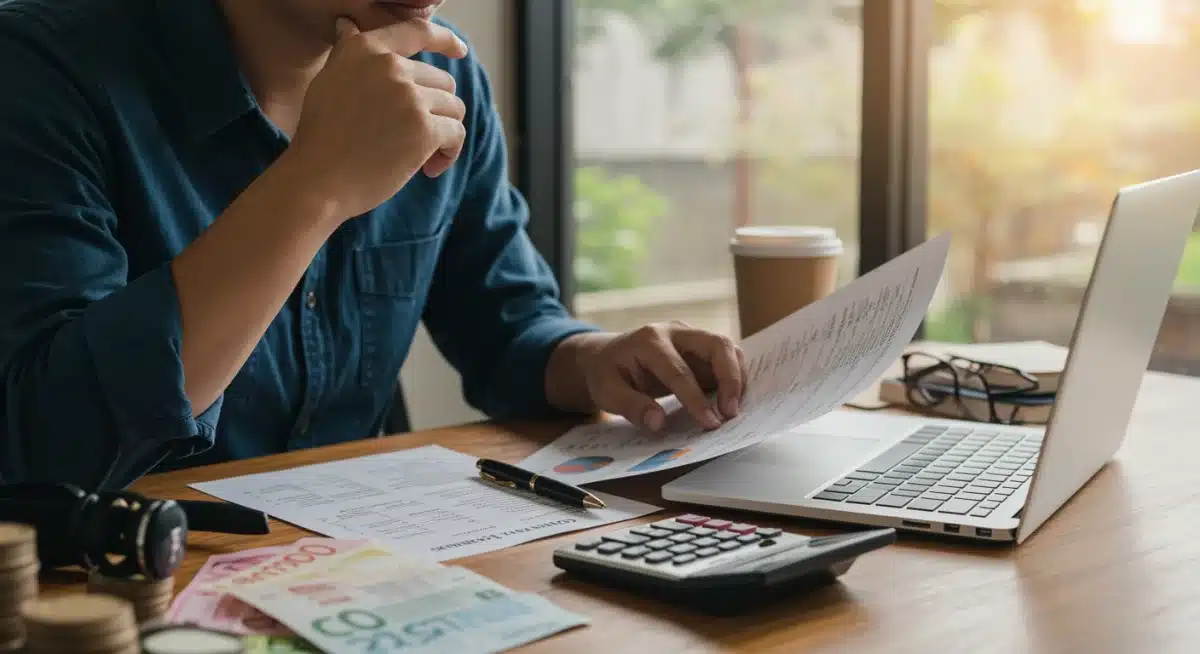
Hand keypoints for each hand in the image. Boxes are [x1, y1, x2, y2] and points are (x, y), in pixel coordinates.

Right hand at [285, 18, 469, 221]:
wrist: (317, 179)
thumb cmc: (321, 136)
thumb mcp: (328, 80)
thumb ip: (348, 53)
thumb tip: (347, 24)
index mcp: (366, 50)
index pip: (417, 32)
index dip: (445, 40)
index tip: (460, 51)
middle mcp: (390, 66)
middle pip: (442, 81)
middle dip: (436, 111)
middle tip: (415, 139)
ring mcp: (409, 96)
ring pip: (454, 108)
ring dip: (444, 133)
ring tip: (423, 157)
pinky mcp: (424, 128)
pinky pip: (456, 133)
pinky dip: (449, 153)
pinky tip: (430, 169)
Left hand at [553, 323, 746, 431]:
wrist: (608, 356)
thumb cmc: (608, 373)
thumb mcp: (607, 392)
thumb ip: (632, 407)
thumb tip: (659, 423)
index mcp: (649, 340)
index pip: (679, 370)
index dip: (696, 399)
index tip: (710, 423)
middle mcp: (675, 331)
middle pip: (716, 344)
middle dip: (730, 378)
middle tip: (731, 413)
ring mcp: (691, 336)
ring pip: (727, 347)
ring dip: (737, 377)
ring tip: (733, 409)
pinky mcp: (701, 347)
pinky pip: (726, 357)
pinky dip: (734, 377)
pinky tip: (732, 400)